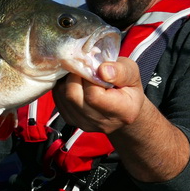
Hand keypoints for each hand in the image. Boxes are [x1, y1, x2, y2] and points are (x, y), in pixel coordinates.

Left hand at [53, 57, 189, 181]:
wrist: (122, 108)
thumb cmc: (127, 86)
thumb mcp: (132, 72)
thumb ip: (120, 70)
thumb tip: (102, 71)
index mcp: (123, 111)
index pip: (94, 95)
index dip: (89, 77)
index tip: (94, 67)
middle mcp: (103, 123)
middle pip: (74, 96)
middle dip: (75, 76)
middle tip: (83, 66)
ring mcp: (85, 124)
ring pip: (63, 96)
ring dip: (67, 80)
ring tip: (79, 73)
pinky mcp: (72, 121)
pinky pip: (58, 99)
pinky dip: (62, 86)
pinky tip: (74, 81)